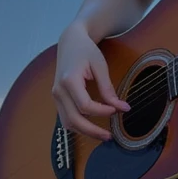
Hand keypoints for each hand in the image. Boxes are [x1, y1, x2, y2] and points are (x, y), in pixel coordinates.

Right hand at [51, 21, 129, 140]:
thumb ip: (108, 88)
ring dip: (85, 132)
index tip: (117, 110)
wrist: (70, 42)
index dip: (102, 111)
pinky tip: (92, 127)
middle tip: (110, 136)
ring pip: (68, 123)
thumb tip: (121, 107)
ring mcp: (56, 96)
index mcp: (69, 80)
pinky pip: (66, 118)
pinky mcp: (58, 99)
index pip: (85, 105)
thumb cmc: (86, 51)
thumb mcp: (100, 66)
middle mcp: (58, 91)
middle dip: (92, 131)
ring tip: (103, 135)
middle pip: (73, 120)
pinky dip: (78, 125)